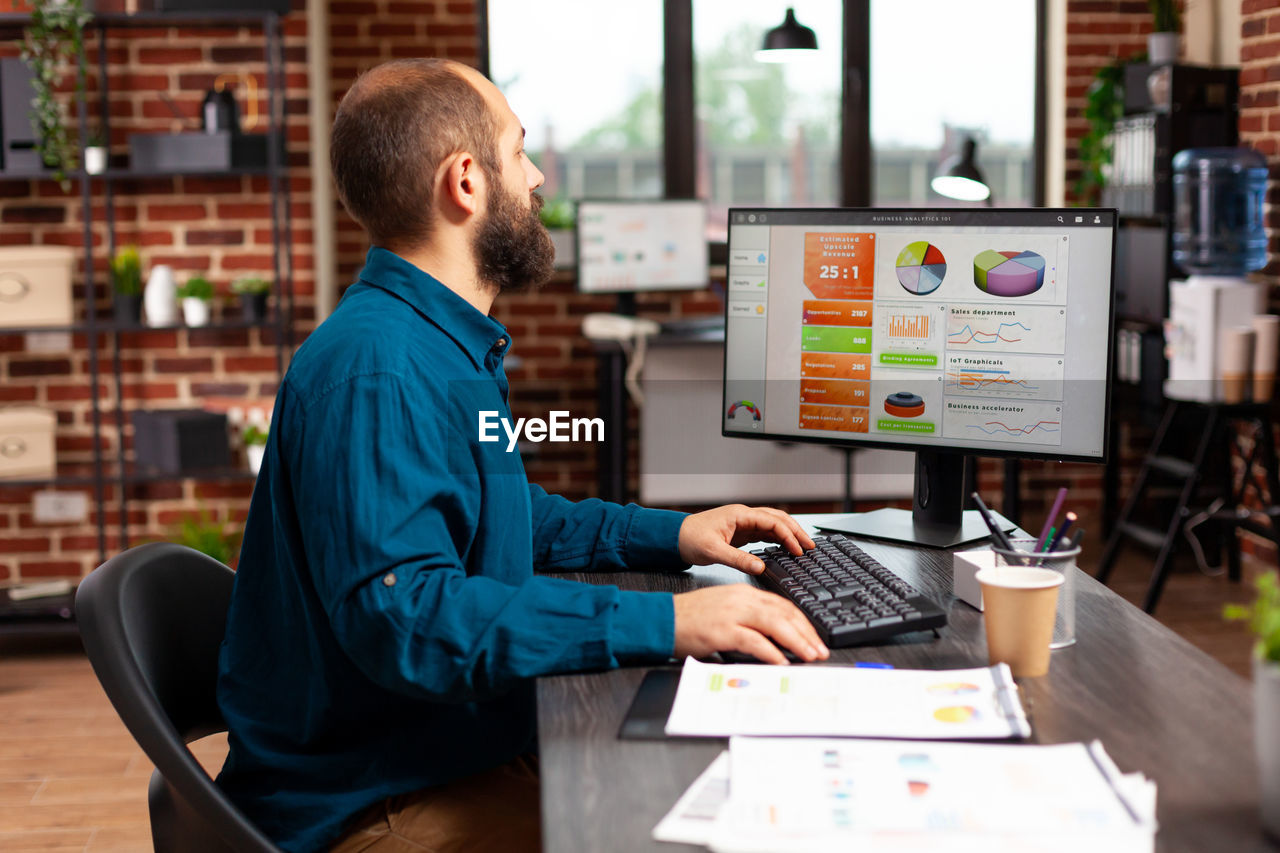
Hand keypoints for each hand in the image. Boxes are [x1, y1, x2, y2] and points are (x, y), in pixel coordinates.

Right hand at [673, 585, 827, 663]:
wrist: (662, 619)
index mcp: (744, 593)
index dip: (803, 622)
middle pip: (784, 613)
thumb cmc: (691, 618)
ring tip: (809, 656)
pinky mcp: (721, 630)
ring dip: (796, 641)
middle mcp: (741, 600)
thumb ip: (750, 619)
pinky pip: (753, 641)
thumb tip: (776, 638)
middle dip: (807, 633)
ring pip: (774, 624)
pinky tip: (781, 661)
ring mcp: (732, 614)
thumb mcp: (725, 610)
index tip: (815, 638)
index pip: (783, 605)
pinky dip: (771, 652)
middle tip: (819, 650)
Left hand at [677, 504, 814, 574]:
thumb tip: (760, 567)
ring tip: (803, 547)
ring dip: (789, 535)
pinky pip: (765, 533)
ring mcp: (743, 524)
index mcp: (739, 515)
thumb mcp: (714, 552)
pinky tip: (786, 549)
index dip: (788, 535)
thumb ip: (738, 560)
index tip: (798, 549)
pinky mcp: (741, 533)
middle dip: (796, 531)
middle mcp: (744, 517)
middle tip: (810, 546)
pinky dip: (778, 540)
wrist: (675, 538)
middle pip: (778, 519)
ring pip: (773, 525)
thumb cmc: (690, 539)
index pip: (772, 521)